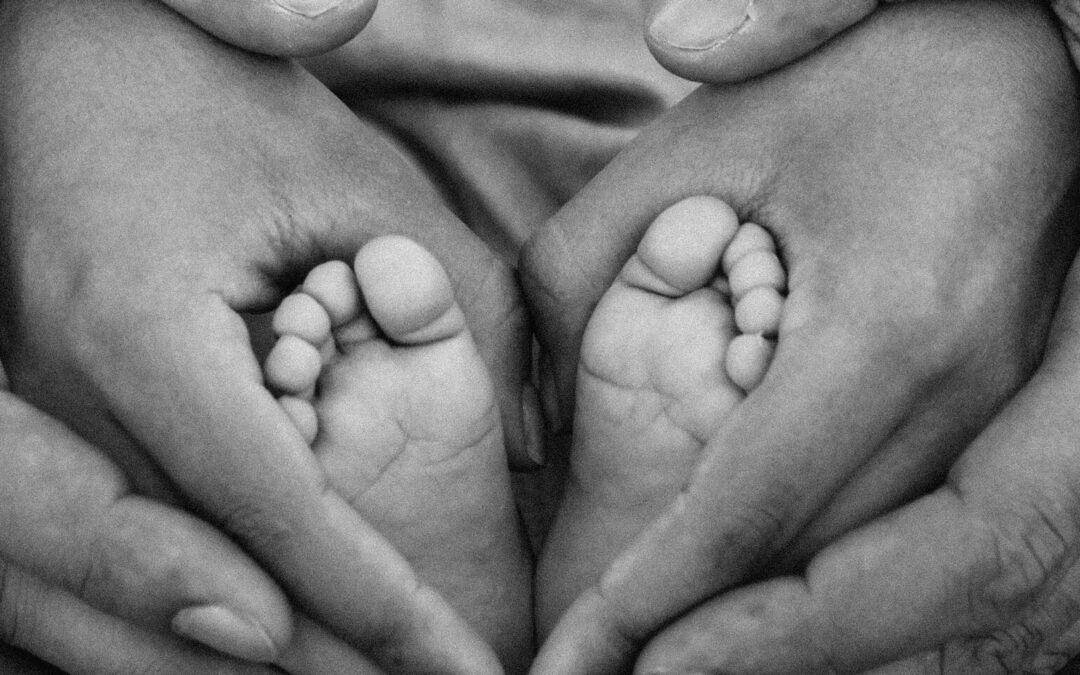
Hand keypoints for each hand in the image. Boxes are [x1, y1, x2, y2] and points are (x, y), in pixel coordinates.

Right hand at [0, 0, 532, 670]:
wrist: (63, 51)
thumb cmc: (209, 94)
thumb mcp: (342, 176)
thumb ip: (436, 291)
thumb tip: (518, 433)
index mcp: (142, 331)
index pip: (272, 508)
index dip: (369, 604)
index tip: (455, 666)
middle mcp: (59, 392)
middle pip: (179, 583)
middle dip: (305, 665)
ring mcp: (25, 411)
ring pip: (108, 594)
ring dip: (217, 660)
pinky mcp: (25, 413)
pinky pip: (75, 550)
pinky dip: (158, 609)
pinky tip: (249, 637)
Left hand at [521, 0, 1079, 670]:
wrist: (1027, 51)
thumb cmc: (867, 73)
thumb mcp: (714, 138)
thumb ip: (593, 238)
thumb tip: (520, 398)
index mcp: (890, 318)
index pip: (756, 508)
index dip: (661, 598)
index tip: (583, 651)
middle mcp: (971, 385)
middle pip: (841, 576)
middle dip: (730, 656)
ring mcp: (1014, 405)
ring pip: (900, 579)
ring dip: (791, 638)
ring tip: (674, 663)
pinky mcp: (1018, 407)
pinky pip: (932, 536)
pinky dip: (847, 588)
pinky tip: (766, 602)